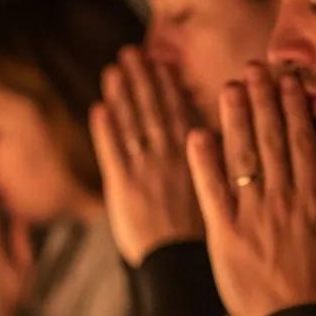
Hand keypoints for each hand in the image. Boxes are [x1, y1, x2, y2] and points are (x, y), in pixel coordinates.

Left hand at [90, 47, 203, 266]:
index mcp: (194, 155)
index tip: (159, 63)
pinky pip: (112, 150)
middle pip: (153, 109)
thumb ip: (211, 160)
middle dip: (142, 78)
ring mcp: (144, 168)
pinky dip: (105, 128)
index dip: (166, 85)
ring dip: (122, 94)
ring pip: (132, 123)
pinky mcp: (122, 185)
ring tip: (114, 69)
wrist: (181, 263)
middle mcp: (169, 155)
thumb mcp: (216, 189)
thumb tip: (215, 132)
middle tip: (132, 53)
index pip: (178, 111)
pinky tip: (99, 108)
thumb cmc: (202, 234)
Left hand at [186, 62, 315, 315]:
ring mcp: (251, 217)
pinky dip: (203, 164)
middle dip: (262, 99)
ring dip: (235, 119)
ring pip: (242, 158)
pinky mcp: (224, 234)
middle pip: (270, 141)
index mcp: (313, 201)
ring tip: (229, 85)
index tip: (287, 79)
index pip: (301, 143)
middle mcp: (281, 202)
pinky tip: (197, 135)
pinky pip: (212, 193)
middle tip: (254, 66)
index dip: (293, 107)